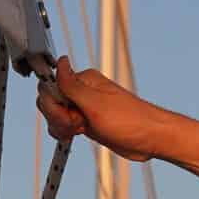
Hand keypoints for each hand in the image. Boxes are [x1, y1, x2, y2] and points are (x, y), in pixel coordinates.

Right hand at [37, 58, 156, 158]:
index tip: (70, 114)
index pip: (49, 87)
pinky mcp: (86, 122)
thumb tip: (60, 60)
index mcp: (83, 81)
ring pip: (55, 116)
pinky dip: (65, 132)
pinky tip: (78, 134)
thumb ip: (72, 84)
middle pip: (50, 102)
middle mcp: (81, 93)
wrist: (150, 139)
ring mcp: (83, 108)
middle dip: (58, 117)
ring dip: (62, 126)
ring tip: (81, 129)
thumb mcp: (95, 102)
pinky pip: (64, 125)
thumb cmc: (130, 120)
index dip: (54, 104)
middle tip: (79, 123)